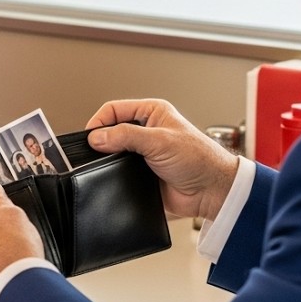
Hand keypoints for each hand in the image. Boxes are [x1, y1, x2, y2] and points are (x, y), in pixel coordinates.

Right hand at [85, 98, 238, 220]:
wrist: (211, 191)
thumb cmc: (199, 158)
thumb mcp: (159, 140)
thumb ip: (126, 136)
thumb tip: (96, 137)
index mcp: (151, 113)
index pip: (114, 110)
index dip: (99, 121)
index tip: (88, 137)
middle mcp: (146, 131)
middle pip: (111, 131)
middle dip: (100, 141)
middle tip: (92, 152)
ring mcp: (143, 154)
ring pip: (113, 153)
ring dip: (107, 159)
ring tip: (103, 165)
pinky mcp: (141, 175)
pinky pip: (118, 173)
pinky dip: (112, 176)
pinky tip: (111, 179)